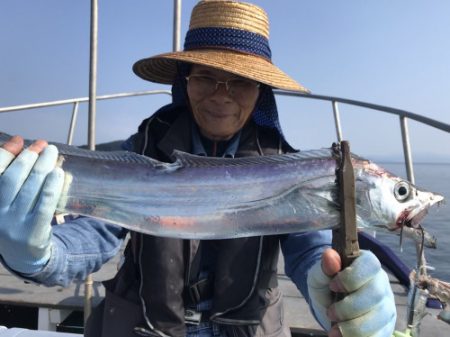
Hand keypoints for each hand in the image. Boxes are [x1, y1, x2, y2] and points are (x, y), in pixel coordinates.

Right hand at [0, 136, 63, 273]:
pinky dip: (52, 187)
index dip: (5, 154)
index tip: (20, 140)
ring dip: (42, 168)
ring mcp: (13, 225)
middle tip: (43, 146)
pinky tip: (59, 173)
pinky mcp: (32, 233)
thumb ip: (12, 171)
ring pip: (29, 190)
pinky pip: (44, 206)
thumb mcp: (8, 197)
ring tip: (52, 152)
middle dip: (27, 158)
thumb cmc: (16, 217)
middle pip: (11, 179)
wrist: (23, 255)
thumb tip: (18, 141)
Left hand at [307, 248, 395, 336]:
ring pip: (380, 317)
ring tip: (334, 330)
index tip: (333, 286)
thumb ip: (324, 267)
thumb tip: (329, 255)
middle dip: (349, 307)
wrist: (328, 306)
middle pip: (375, 294)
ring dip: (354, 327)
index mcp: (367, 265)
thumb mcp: (319, 275)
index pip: (370, 264)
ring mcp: (387, 306)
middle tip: (330, 312)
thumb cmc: (326, 286)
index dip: (352, 276)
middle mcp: (381, 283)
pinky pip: (381, 335)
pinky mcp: (387, 326)